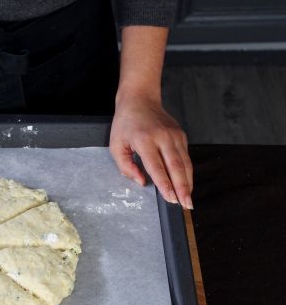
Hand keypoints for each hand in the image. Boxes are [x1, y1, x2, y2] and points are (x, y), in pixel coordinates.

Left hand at [110, 94, 192, 209]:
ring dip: (187, 182)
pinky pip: (186, 157)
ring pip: (185, 163)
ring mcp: (175, 135)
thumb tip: (141, 181)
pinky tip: (186, 184)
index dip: (164, 184)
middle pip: (176, 166)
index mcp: (144, 140)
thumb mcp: (116, 145)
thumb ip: (126, 166)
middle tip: (186, 204)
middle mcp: (163, 137)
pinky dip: (187, 172)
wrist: (140, 100)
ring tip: (188, 199)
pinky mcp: (181, 135)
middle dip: (182, 187)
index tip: (170, 199)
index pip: (156, 167)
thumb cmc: (125, 124)